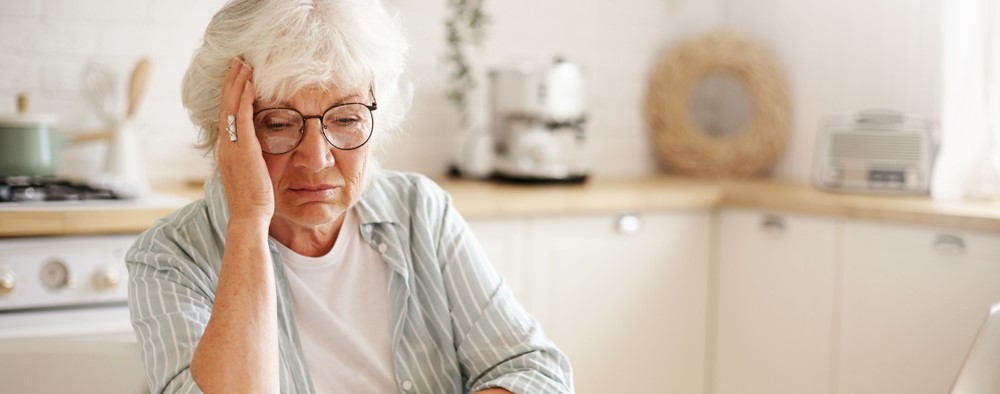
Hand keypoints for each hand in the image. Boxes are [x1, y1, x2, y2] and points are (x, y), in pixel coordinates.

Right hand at [218, 58, 273, 223]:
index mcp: (227, 151)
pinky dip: (245, 100)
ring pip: (231, 108)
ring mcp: (232, 147)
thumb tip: (261, 147)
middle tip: (237, 61)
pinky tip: (251, 85)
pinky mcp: (243, 150)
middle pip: (225, 106)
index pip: (227, 116)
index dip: (230, 95)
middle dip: (231, 82)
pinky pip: (243, 119)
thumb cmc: (254, 200)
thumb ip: (253, 158)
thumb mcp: (252, 174)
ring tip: (243, 65)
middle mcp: (226, 146)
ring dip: (237, 84)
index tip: (237, 77)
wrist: (249, 217)